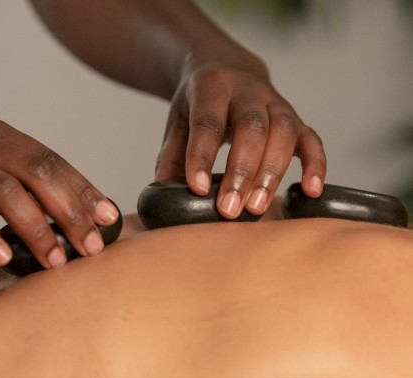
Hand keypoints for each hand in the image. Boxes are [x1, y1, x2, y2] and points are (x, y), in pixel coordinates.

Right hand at [0, 115, 118, 267]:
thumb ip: (21, 183)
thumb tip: (75, 213)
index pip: (52, 160)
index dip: (83, 189)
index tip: (108, 218)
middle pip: (36, 172)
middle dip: (70, 212)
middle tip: (90, 247)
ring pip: (4, 190)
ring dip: (36, 229)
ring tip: (54, 260)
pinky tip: (1, 257)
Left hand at [155, 58, 325, 218]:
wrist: (227, 68)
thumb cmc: (199, 104)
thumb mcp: (178, 120)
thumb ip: (171, 155)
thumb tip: (161, 193)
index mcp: (212, 86)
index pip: (208, 122)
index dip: (202, 156)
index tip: (197, 189)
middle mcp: (248, 90)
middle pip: (251, 128)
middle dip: (241, 171)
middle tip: (229, 209)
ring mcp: (277, 103)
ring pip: (283, 133)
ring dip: (272, 173)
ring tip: (256, 208)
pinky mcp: (296, 119)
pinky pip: (311, 139)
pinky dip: (315, 165)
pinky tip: (311, 191)